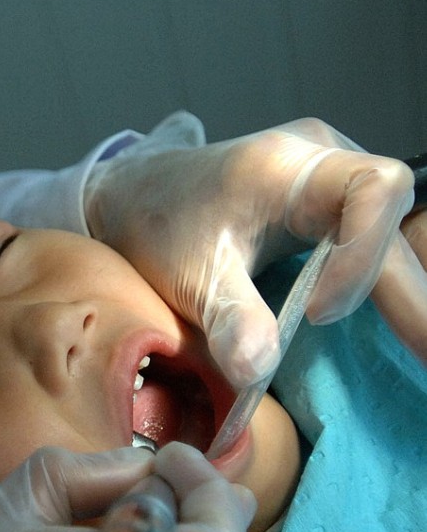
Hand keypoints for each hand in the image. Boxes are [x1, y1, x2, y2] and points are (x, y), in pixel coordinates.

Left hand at [83, 114, 417, 387]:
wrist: (134, 197)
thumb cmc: (158, 223)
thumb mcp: (186, 273)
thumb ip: (226, 317)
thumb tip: (257, 372)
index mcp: (285, 165)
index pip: (374, 189)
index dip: (365, 253)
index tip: (318, 313)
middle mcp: (320, 160)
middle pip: (394, 219)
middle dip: (411, 292)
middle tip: (426, 359)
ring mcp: (328, 179)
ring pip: (390, 231)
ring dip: (407, 292)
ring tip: (420, 354)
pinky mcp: (327, 205)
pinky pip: (372, 238)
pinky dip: (383, 284)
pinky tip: (397, 330)